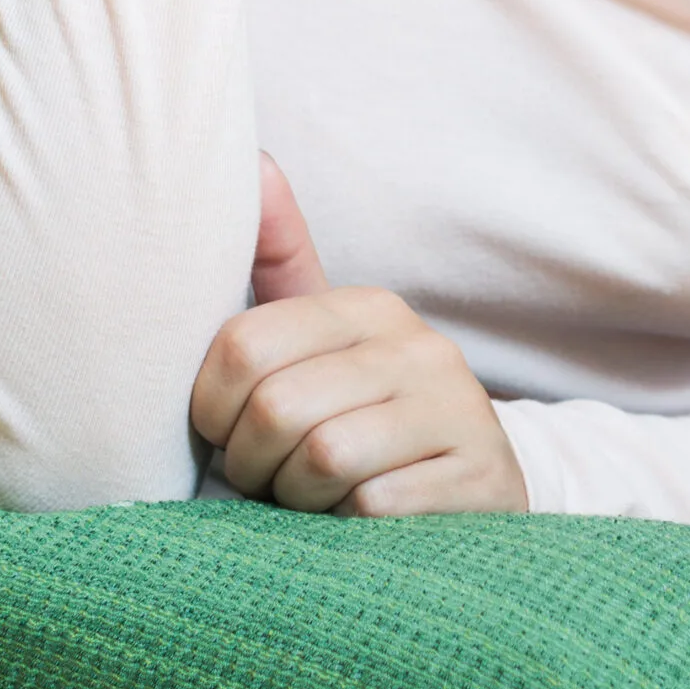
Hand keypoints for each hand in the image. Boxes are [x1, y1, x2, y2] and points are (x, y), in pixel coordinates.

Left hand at [190, 157, 527, 516]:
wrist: (474, 492)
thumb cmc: (364, 420)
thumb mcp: (321, 344)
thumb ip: (277, 259)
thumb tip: (250, 159)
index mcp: (369, 309)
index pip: (243, 347)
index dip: (210, 410)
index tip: (226, 434)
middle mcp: (421, 347)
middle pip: (277, 410)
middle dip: (251, 466)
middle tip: (268, 480)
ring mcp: (458, 411)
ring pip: (323, 460)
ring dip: (297, 502)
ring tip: (312, 499)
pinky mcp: (479, 480)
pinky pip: (372, 509)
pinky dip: (346, 529)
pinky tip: (358, 523)